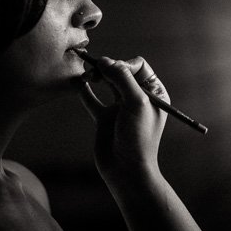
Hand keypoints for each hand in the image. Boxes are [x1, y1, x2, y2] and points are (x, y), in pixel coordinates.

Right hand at [77, 56, 169, 182]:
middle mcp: (138, 98)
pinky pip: (93, 99)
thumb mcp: (136, 102)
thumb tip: (105, 60)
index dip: (123, 64)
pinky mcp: (105, 118)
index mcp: (154, 92)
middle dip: (108, 67)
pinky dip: (85, 90)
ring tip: (86, 75)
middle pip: (121, 72)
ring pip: (107, 83)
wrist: (126, 170)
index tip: (112, 70)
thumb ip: (122, 78)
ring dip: (96, 75)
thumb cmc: (138, 137)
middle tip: (94, 69)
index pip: (138, 66)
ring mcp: (121, 108)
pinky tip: (77, 82)